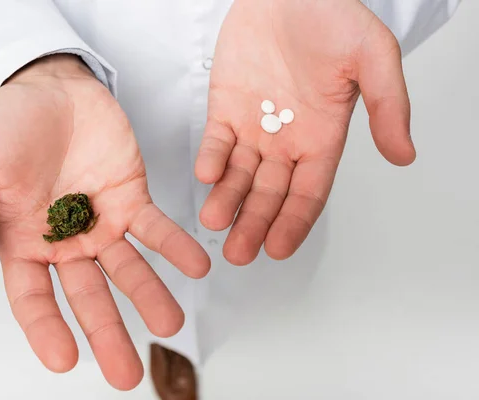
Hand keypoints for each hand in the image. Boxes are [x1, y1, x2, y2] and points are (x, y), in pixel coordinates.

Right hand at [0, 55, 209, 389]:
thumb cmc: (5, 122)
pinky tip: (196, 266)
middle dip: (108, 333)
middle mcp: (65, 241)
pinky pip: (156, 229)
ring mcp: (102, 222)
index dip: (46, 330)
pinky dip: (175, 247)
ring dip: (150, 296)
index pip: (33, 298)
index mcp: (23, 242)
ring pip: (128, 269)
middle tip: (128, 374)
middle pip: (88, 297)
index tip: (64, 361)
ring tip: (171, 323)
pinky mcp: (131, 198)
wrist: (50, 86)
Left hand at [196, 0, 414, 264]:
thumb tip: (403, 155)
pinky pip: (217, 140)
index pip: (308, 192)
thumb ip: (387, 106)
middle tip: (238, 253)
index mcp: (322, 136)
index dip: (294, 221)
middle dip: (254, 223)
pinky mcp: (225, 107)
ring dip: (227, 199)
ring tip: (213, 221)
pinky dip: (212, 158)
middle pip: (269, 193)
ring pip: (239, 174)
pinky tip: (207, 175)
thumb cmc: (333, 16)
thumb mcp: (372, 57)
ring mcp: (254, 125)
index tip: (278, 248)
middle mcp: (287, 139)